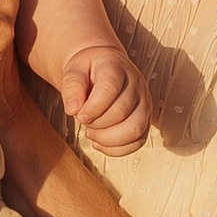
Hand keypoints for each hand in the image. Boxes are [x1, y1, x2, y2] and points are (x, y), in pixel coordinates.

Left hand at [61, 39, 149, 154]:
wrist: (101, 67)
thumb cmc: (87, 70)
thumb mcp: (73, 70)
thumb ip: (71, 85)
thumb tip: (73, 109)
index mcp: (116, 68)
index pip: (110, 89)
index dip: (93, 108)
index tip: (79, 115)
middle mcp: (136, 84)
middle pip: (123, 112)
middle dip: (97, 123)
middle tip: (83, 120)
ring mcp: (144, 103)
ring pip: (135, 130)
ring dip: (108, 139)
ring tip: (91, 133)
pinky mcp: (145, 120)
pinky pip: (138, 142)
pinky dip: (117, 149)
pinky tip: (100, 142)